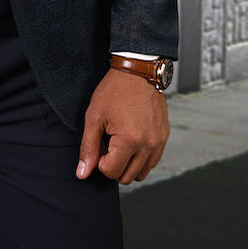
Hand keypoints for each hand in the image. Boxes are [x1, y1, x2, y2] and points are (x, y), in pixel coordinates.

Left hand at [76, 68, 168, 184]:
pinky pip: (152, 161)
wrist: (138, 70)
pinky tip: (132, 140)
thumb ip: (88, 147)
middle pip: (127, 177)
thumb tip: (83, 173)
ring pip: (141, 173)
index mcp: (130, 140)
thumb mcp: (94, 116)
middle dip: (114, 165)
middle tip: (108, 143)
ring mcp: (159, 142)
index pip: (112, 172)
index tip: (100, 143)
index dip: (100, 162)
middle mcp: (148, 145)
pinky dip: (140, 158)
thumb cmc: (115, 89)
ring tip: (120, 142)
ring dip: (128, 164)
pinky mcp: (164, 137)